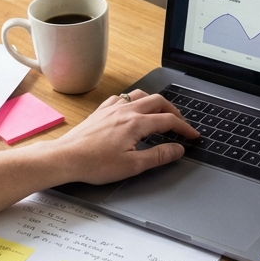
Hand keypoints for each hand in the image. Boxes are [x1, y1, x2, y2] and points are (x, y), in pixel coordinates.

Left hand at [50, 89, 197, 183]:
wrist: (67, 158)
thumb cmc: (95, 164)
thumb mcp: (133, 165)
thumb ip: (159, 156)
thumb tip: (177, 149)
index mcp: (136, 123)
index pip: (168, 121)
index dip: (185, 128)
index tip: (193, 136)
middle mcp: (126, 111)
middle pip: (158, 102)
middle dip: (174, 112)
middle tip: (180, 124)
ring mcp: (112, 108)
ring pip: (141, 95)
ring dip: (155, 102)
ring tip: (160, 113)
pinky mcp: (101, 111)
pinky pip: (122, 98)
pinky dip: (134, 101)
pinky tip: (132, 109)